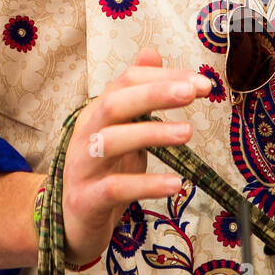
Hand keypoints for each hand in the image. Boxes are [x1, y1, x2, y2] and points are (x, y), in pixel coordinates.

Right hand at [60, 48, 213, 266]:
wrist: (73, 222)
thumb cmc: (104, 171)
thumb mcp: (121, 128)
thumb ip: (135, 93)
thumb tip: (151, 52)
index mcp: (97, 113)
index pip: (126, 82)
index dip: (162, 78)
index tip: (201, 82)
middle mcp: (86, 134)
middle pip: (114, 103)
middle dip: (154, 94)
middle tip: (193, 92)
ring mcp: (83, 166)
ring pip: (111, 141)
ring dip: (151, 133)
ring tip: (188, 132)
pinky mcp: (87, 199)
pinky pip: (115, 188)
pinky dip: (146, 184)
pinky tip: (176, 183)